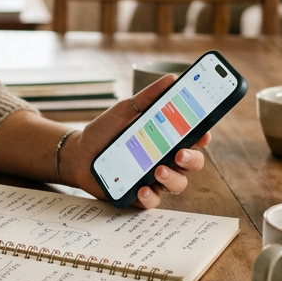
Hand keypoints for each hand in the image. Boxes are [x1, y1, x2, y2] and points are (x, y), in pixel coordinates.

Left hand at [58, 75, 209, 207]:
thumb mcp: (124, 111)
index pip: (193, 139)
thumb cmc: (105, 131)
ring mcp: (154, 178)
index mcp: (166, 138)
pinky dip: (150, 196)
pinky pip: (153, 201)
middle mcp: (165, 159)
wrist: (78, 153)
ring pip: (178, 184)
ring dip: (172, 179)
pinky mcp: (139, 195)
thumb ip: (147, 98)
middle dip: (191, 160)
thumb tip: (171, 79)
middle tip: (180, 154)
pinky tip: (142, 188)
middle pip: (192, 163)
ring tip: (158, 171)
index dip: (203, 137)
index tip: (203, 134)